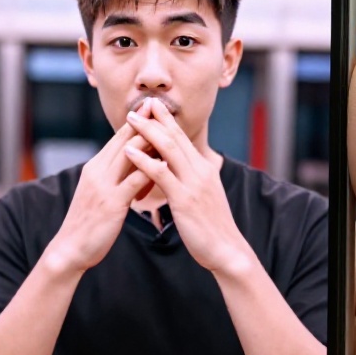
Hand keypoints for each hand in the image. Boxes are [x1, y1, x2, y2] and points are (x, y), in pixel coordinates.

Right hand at [44, 119, 155, 272]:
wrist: (70, 248)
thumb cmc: (87, 223)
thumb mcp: (97, 193)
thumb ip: (111, 178)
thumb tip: (127, 167)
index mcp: (95, 168)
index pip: (118, 138)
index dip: (136, 122)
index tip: (151, 108)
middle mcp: (98, 171)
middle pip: (124, 140)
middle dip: (144, 122)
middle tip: (162, 106)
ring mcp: (104, 186)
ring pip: (130, 155)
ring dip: (151, 140)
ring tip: (171, 128)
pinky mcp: (112, 202)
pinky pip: (135, 181)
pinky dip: (152, 170)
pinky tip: (169, 165)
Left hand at [121, 97, 253, 274]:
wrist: (226, 250)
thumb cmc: (210, 225)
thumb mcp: (203, 195)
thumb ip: (192, 179)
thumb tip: (182, 169)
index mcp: (204, 169)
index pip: (183, 138)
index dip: (167, 120)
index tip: (153, 105)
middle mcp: (200, 171)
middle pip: (175, 137)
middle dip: (156, 119)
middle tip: (139, 104)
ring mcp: (193, 183)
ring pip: (169, 149)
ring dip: (147, 131)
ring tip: (129, 119)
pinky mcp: (184, 198)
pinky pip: (162, 174)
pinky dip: (144, 159)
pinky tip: (129, 151)